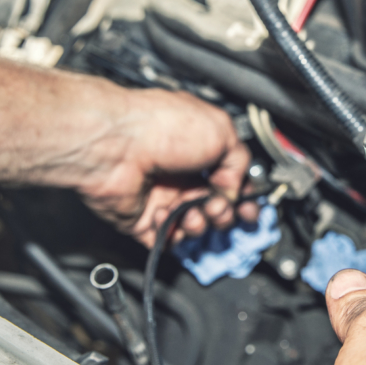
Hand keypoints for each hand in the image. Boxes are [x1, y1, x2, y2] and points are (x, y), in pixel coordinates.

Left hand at [75, 88, 258, 246]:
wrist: (115, 144)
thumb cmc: (160, 126)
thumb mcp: (221, 131)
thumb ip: (241, 162)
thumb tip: (236, 189)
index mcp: (201, 148)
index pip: (231, 180)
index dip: (244, 196)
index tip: (250, 207)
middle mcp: (181, 172)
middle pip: (215, 207)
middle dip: (225, 212)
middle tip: (220, 208)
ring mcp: (162, 195)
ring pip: (194, 225)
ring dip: (200, 223)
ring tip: (193, 212)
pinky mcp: (142, 218)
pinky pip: (166, 238)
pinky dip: (173, 234)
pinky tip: (168, 217)